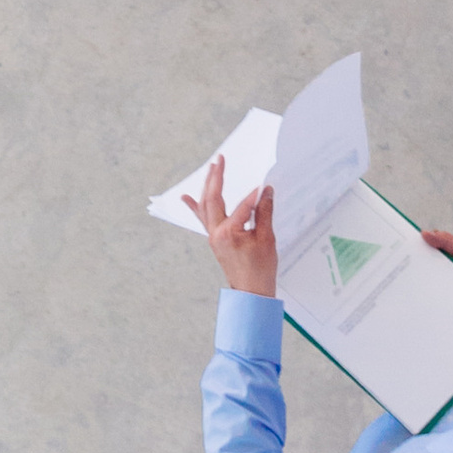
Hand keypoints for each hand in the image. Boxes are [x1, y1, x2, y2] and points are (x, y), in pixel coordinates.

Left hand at [198, 159, 278, 298]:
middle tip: (220, 159)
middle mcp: (216, 232)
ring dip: (208, 186)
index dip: (256, 196)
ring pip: (206, 205)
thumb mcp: (266, 240)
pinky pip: (202, 219)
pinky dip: (195, 206)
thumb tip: (266, 191)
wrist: (252, 293)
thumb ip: (264, 213)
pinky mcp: (214, 239)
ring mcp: (213, 236)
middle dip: (216, 177)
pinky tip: (186, 198)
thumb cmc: (259, 271)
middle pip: (213, 198)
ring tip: (210, 168)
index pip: (243, 206)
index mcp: (229, 232)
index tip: (265, 187)